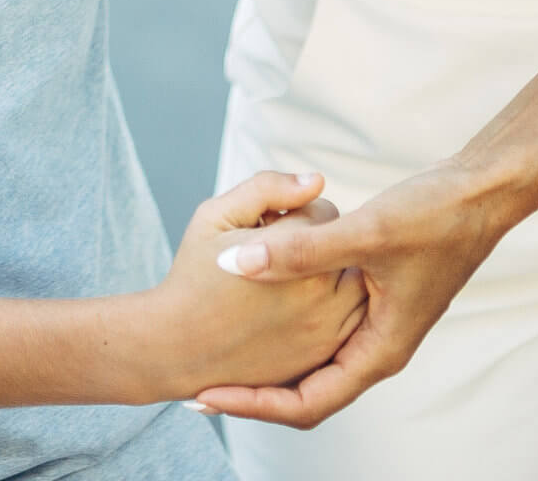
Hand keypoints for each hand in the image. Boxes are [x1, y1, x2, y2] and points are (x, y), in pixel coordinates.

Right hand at [136, 170, 365, 403]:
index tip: (267, 233)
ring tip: (292, 282)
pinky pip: (354, 321)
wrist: (178, 348)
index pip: (324, 211)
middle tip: (283, 257)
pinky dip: (335, 309)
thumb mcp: (215, 216)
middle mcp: (320, 292)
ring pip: (359, 283)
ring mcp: (327, 329)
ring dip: (334, 275)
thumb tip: (317, 180)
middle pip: (347, 246)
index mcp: (295, 251)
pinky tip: (299, 308)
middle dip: (320, 244)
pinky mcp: (327, 357)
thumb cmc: (194, 276)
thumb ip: (267, 188)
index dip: (294, 216)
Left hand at [193, 160, 509, 425]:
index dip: (255, 405)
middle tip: (197, 388)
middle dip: (254, 394)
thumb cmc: (435, 216)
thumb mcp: (365, 232)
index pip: (309, 403)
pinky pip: (319, 328)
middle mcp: (376, 345)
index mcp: (379, 350)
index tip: (206, 397)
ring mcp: (373, 323)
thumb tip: (234, 263)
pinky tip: (252, 304)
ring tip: (215, 358)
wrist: (482, 193)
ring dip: (268, 364)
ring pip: (312, 360)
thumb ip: (299, 250)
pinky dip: (284, 324)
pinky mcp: (369, 296)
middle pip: (306, 391)